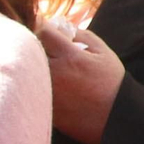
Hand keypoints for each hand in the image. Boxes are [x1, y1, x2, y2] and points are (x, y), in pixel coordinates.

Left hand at [36, 19, 125, 143]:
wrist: (113, 117)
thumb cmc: (111, 83)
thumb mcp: (104, 54)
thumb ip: (84, 36)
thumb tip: (65, 27)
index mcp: (70, 57)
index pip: (44, 31)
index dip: (45, 26)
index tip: (48, 28)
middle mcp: (54, 72)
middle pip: (31, 49)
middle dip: (38, 44)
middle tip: (49, 47)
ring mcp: (46, 90)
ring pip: (30, 68)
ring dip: (36, 63)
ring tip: (54, 67)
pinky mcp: (43, 104)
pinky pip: (32, 86)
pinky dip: (38, 81)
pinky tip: (56, 84)